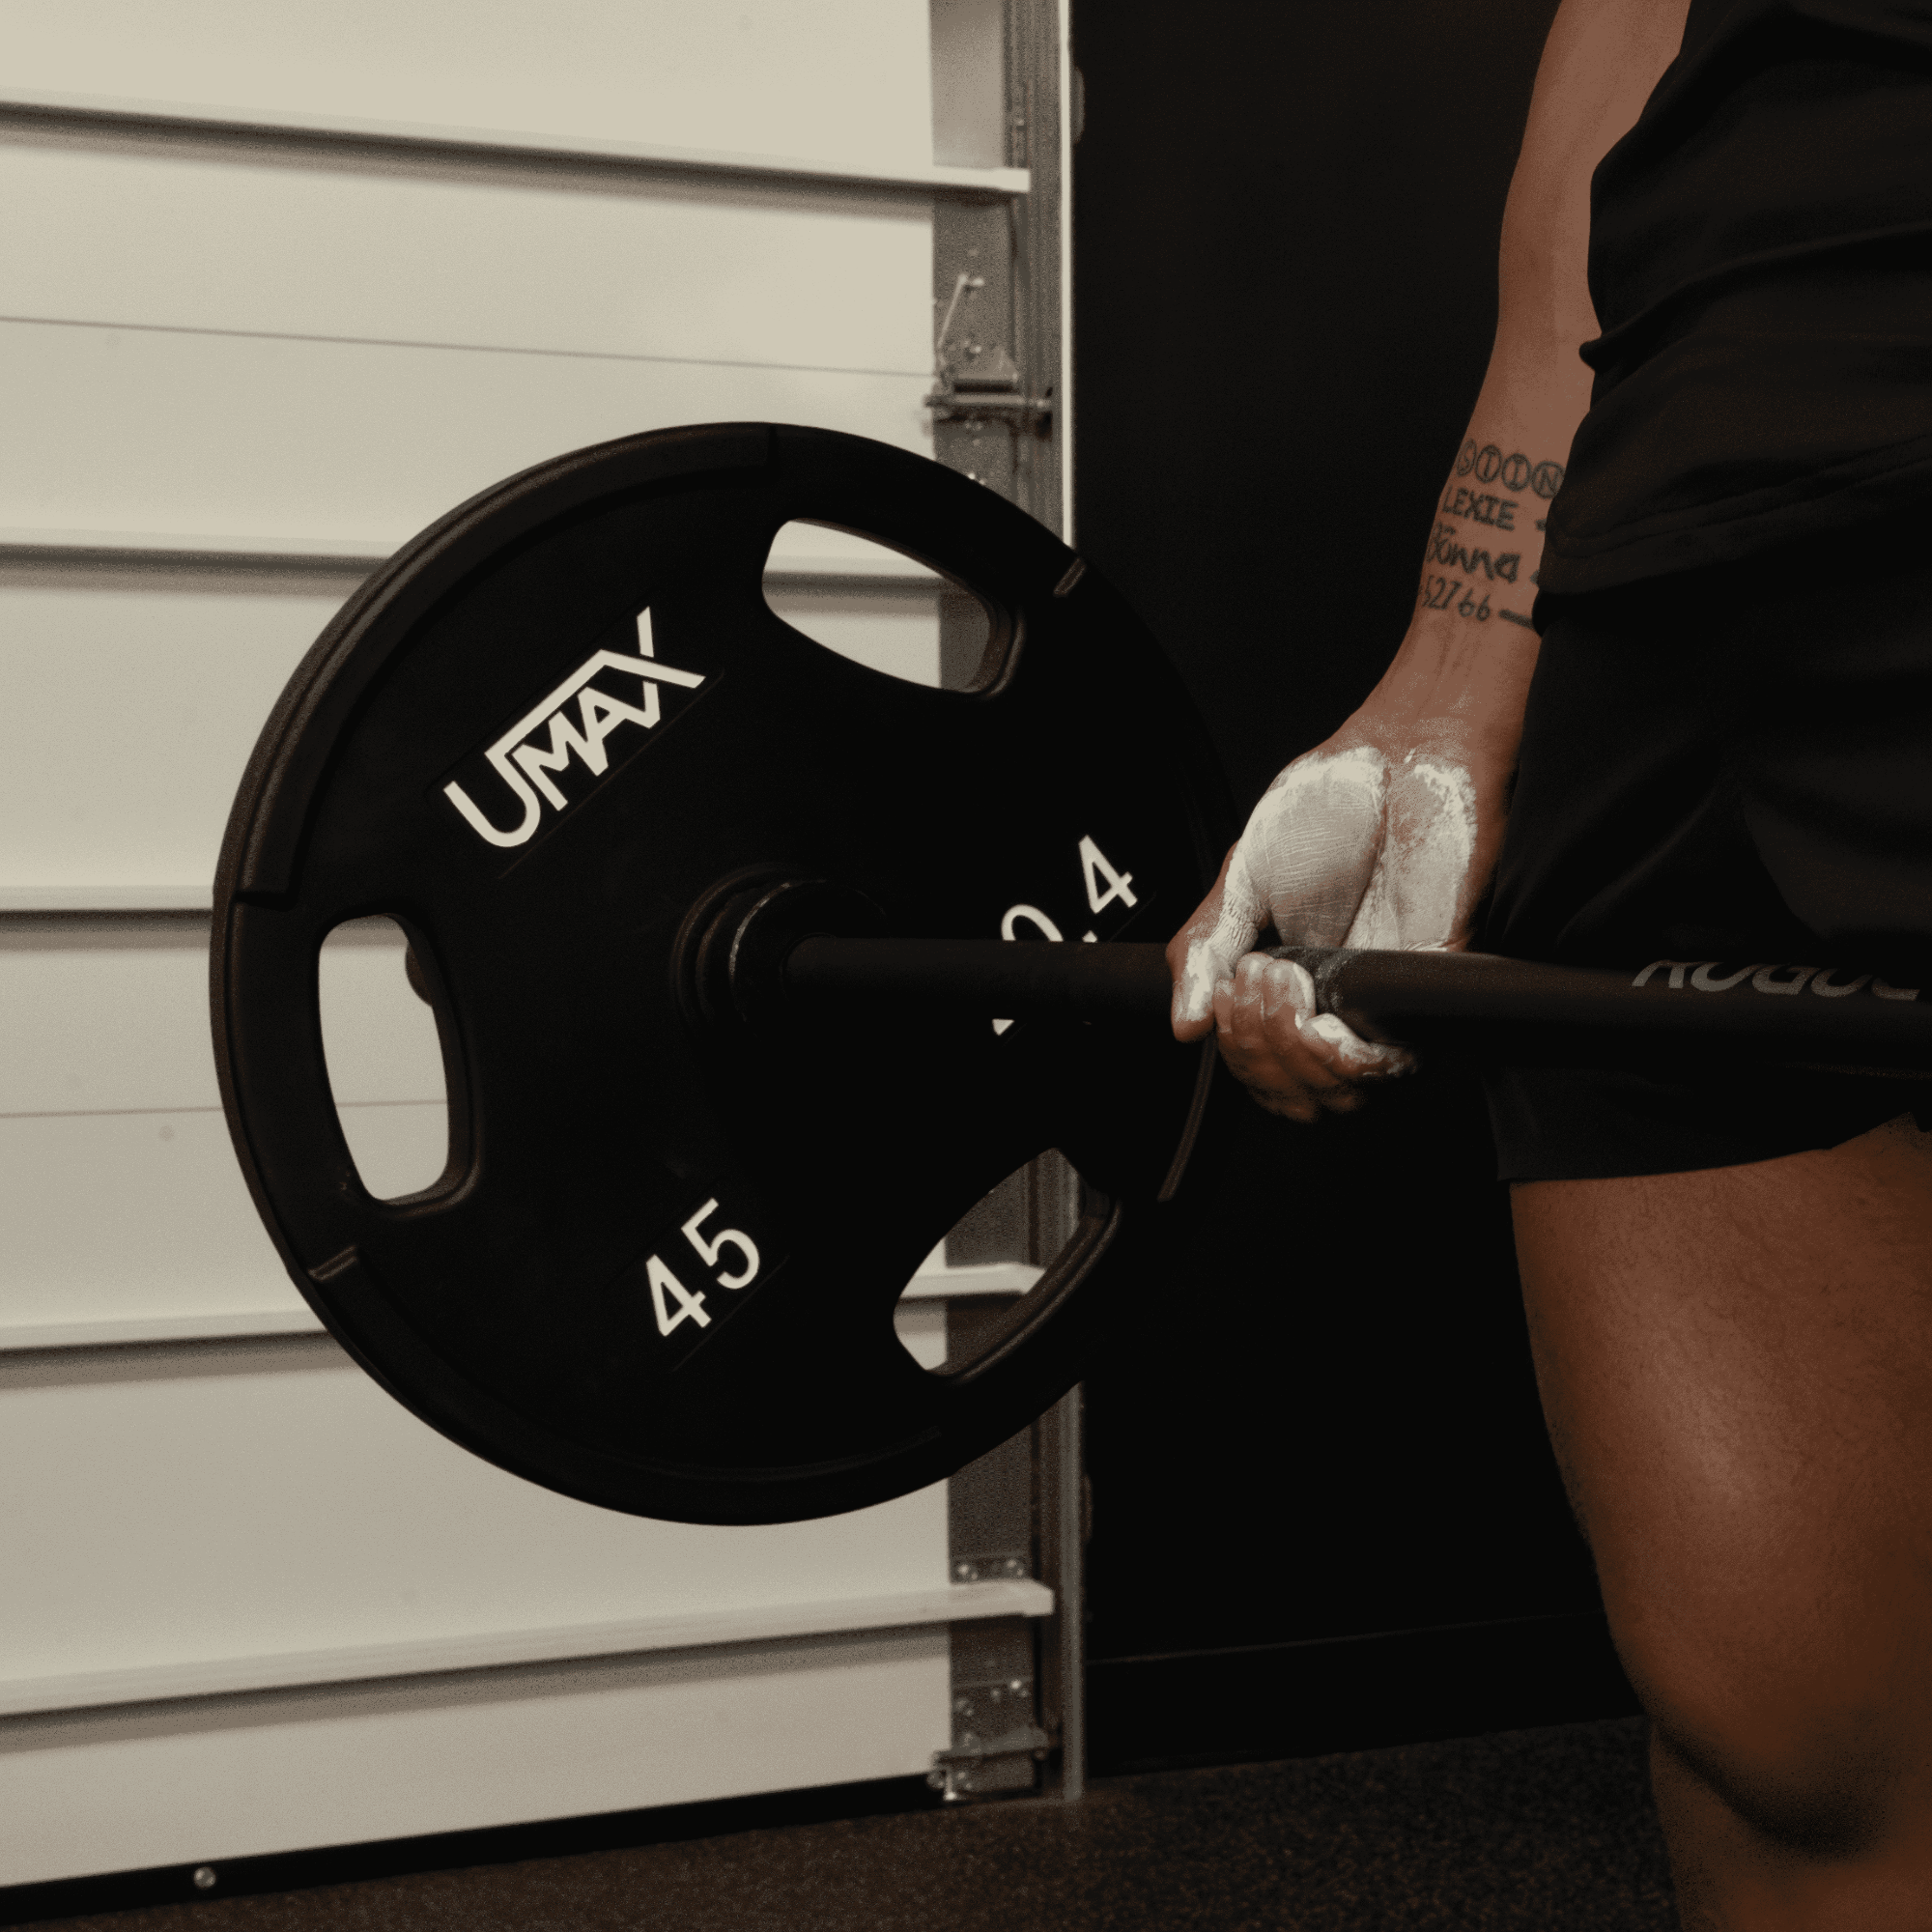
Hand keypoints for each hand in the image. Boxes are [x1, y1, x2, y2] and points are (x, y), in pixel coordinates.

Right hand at [1166, 735, 1495, 1119]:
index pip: (1262, 1071)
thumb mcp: (1239, 880)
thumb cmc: (1329, 806)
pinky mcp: (1431, 984)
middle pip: (1295, 1097)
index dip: (1236, 1053)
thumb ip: (1204, 950)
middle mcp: (1342, 1005)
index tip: (1224, 993)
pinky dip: (1342, 1056)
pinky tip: (1315, 1011)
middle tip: (1248, 983)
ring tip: (1279, 982)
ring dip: (1290, 1056)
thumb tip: (1183, 1025)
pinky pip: (1392, 1064)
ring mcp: (1385, 999)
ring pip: (1341, 1094)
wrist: (1396, 756)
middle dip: (1254, 1055)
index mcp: (1297, 988)